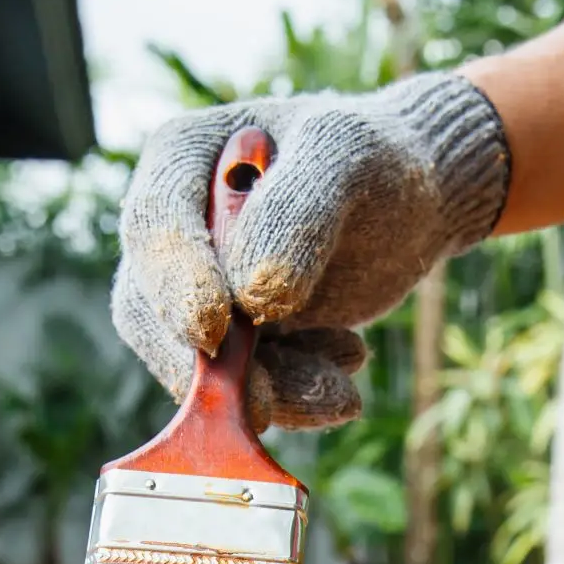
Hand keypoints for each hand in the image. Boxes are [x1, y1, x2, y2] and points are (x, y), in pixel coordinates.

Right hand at [112, 73, 509, 430]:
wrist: (412, 201)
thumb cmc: (374, 159)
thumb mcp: (345, 156)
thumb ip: (296, 210)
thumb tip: (249, 295)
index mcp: (180, 157)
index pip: (154, 224)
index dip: (175, 281)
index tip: (213, 328)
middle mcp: (175, 228)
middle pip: (151, 309)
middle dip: (211, 367)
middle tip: (263, 408)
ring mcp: (200, 288)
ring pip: (196, 364)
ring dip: (269, 391)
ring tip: (342, 391)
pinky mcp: (234, 340)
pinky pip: (243, 386)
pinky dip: (295, 393)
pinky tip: (347, 361)